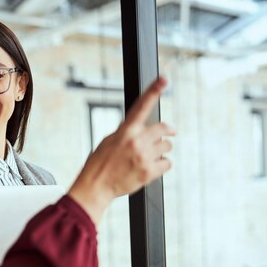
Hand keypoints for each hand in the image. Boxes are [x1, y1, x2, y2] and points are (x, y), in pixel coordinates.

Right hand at [68, 77, 174, 223]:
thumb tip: (142, 129)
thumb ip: (127, 133)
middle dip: (168, 131)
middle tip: (170, 133)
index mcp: (125, 131)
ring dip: (162, 149)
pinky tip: (152, 167)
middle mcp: (136, 141)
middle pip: (163, 129)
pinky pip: (167, 163)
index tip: (164, 79)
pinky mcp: (149, 172)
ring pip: (167, 146)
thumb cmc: (100, 164)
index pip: (142, 106)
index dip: (153, 91)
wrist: (96, 187)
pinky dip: (163, 164)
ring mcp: (144, 157)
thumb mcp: (109, 141)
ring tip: (151, 156)